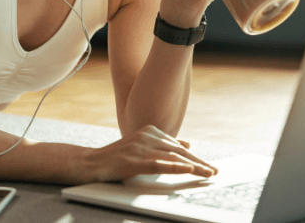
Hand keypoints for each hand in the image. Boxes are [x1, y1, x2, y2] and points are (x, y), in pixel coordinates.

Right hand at [81, 125, 218, 182]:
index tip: (209, 166)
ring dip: (193, 166)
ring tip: (207, 173)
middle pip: (178, 151)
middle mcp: (146, 136)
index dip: (195, 158)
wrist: (90, 162)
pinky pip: (159, 164)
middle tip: (214, 171)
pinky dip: (175, 167)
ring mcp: (139, 148)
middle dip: (199, 162)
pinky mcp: (133, 161)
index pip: (177, 146)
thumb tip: (186, 146)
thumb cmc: (117, 156)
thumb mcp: (141, 146)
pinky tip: (188, 169)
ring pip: (172, 158)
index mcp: (150, 131)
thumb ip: (162, 145)